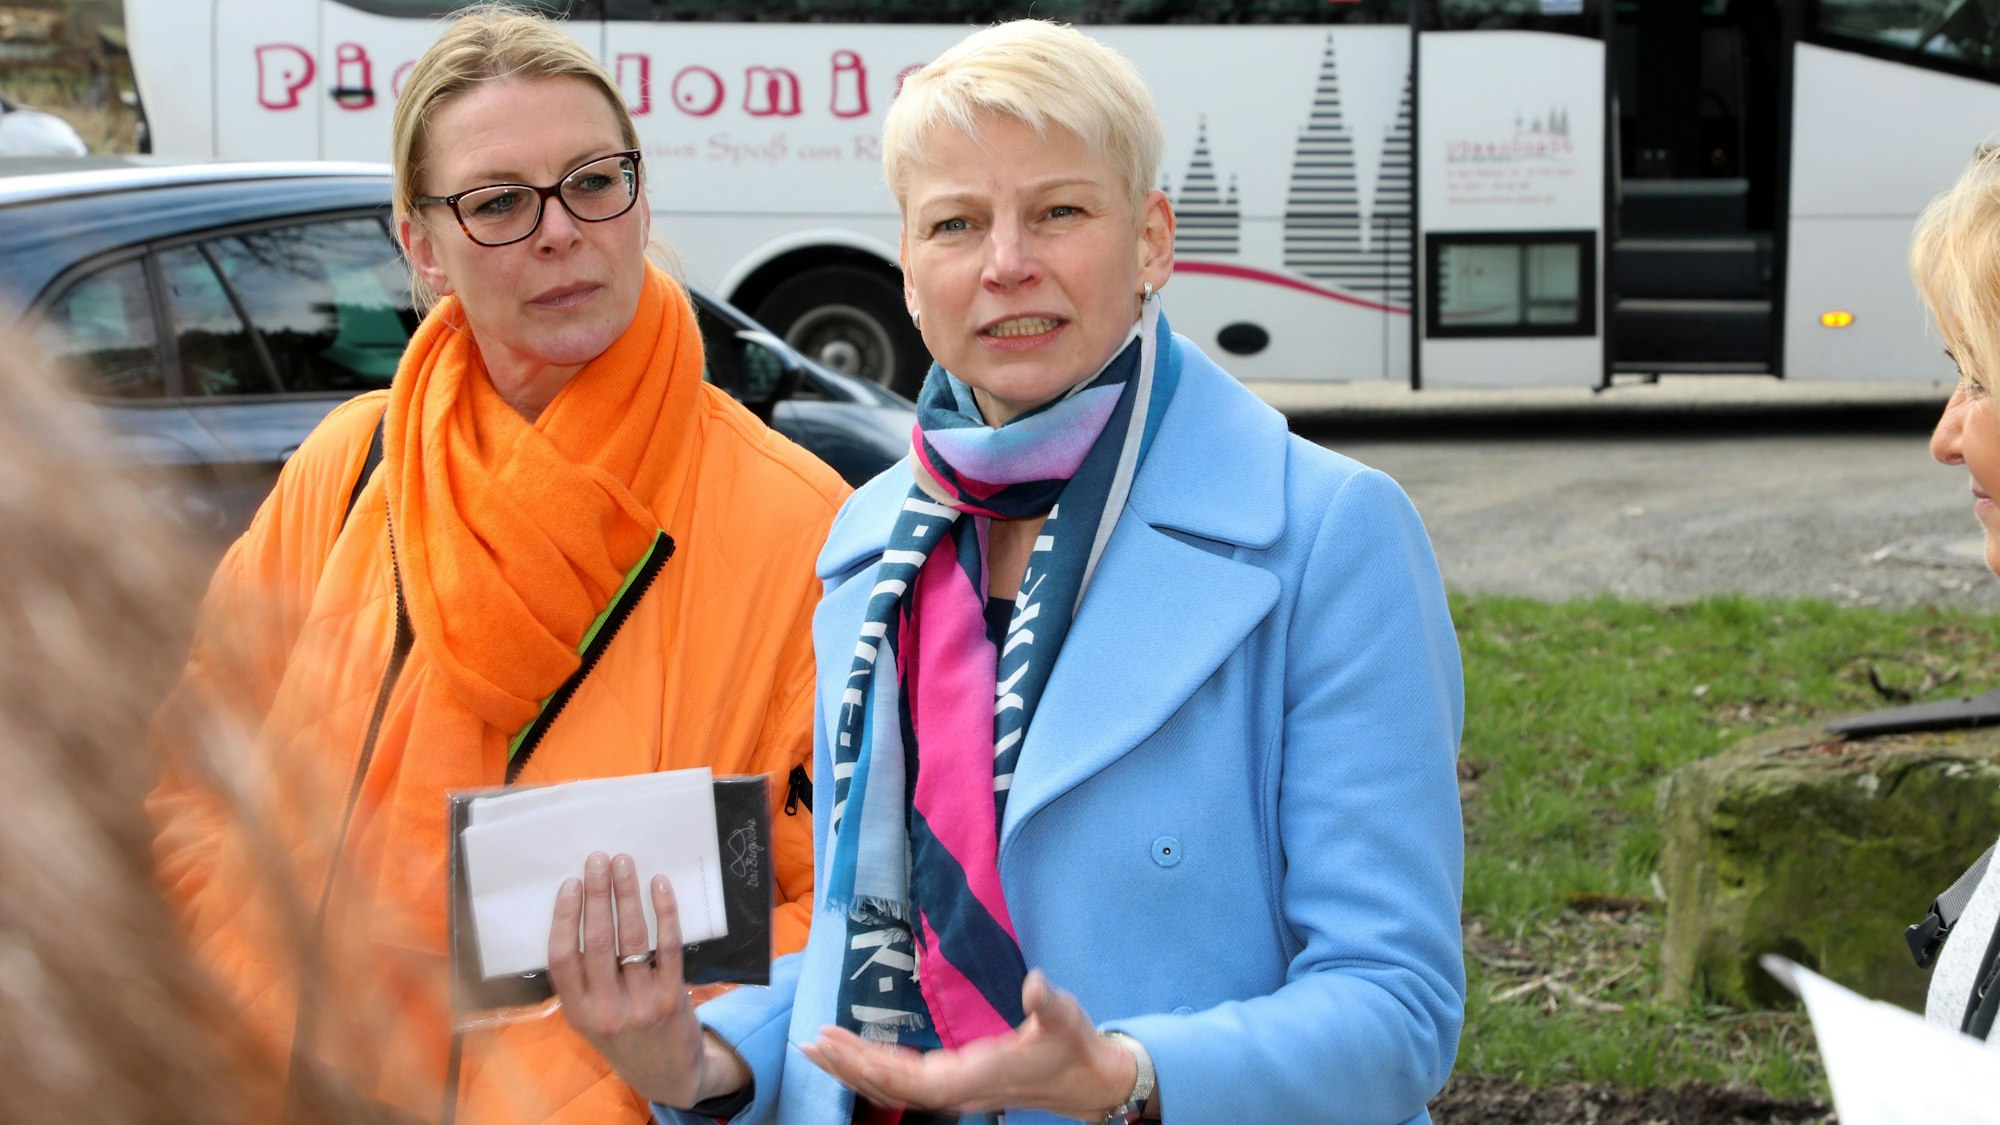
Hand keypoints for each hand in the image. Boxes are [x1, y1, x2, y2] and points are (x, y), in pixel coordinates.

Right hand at [546, 852, 748, 1108]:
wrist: (669, 1075)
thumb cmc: (623, 1035)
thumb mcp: (590, 1018)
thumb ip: (582, 979)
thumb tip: (578, 912)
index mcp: (576, 1012)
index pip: (562, 958)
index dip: (565, 917)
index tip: (570, 884)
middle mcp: (606, 1010)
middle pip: (597, 941)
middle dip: (597, 894)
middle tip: (598, 859)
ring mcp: (641, 1004)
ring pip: (632, 938)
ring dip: (627, 895)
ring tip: (624, 864)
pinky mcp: (673, 998)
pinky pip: (668, 947)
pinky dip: (664, 912)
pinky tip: (659, 886)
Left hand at [798, 969, 1136, 1120]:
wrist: (1088, 1080)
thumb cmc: (1074, 1047)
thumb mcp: (1066, 1019)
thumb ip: (1049, 1004)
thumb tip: (1036, 986)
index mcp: (976, 1076)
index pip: (913, 1080)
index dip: (872, 1065)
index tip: (839, 1044)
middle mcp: (958, 1091)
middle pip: (891, 1087)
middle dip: (849, 1066)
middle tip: (810, 1041)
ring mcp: (954, 1091)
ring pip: (892, 1090)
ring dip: (853, 1071)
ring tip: (817, 1050)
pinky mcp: (954, 1085)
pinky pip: (903, 1085)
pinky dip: (872, 1071)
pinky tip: (853, 1059)